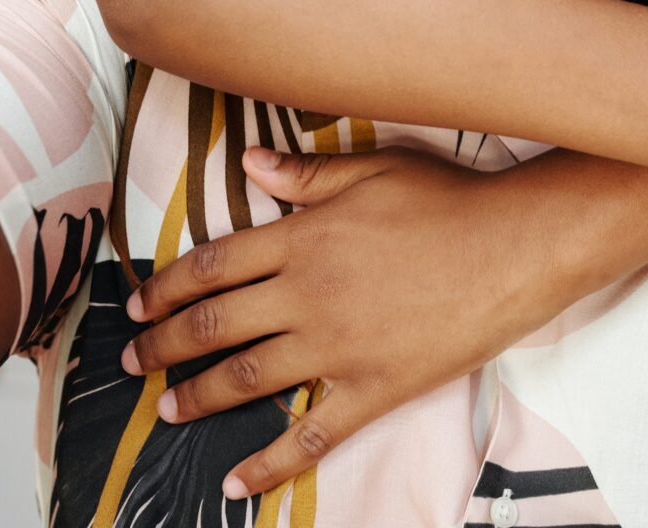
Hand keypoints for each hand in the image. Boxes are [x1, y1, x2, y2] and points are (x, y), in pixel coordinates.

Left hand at [119, 147, 565, 499]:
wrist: (516, 247)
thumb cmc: (451, 200)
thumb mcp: (375, 169)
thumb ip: (305, 176)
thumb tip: (248, 166)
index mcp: (303, 239)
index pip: (212, 265)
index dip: (166, 287)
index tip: (137, 303)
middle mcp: (307, 295)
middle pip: (213, 325)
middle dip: (162, 345)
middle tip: (132, 361)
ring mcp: (337, 347)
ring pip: (245, 378)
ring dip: (195, 396)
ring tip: (167, 408)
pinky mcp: (372, 389)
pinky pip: (309, 435)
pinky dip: (266, 463)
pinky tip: (234, 482)